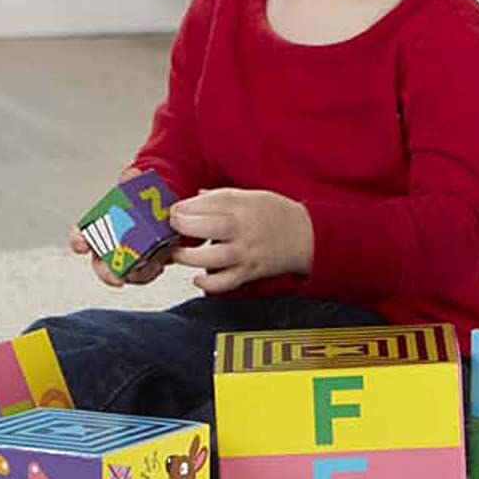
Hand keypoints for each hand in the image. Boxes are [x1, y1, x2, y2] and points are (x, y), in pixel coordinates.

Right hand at [69, 166, 172, 289]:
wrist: (162, 208)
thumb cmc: (140, 198)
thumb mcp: (137, 185)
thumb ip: (132, 180)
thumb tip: (130, 174)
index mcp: (99, 227)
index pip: (81, 236)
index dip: (78, 241)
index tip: (81, 245)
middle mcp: (108, 247)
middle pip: (99, 265)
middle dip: (107, 273)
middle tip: (117, 277)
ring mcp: (125, 259)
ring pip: (124, 274)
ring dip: (134, 274)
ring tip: (150, 265)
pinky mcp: (144, 265)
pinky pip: (143, 275)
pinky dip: (151, 272)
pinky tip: (160, 263)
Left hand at [168, 189, 312, 293]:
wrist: (306, 236)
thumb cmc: (277, 214)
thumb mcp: (251, 195)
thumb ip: (220, 197)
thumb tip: (194, 198)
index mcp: (242, 204)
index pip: (206, 202)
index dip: (184, 207)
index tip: (174, 211)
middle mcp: (243, 228)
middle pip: (206, 226)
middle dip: (182, 227)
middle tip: (172, 228)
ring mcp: (245, 252)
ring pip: (210, 257)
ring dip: (188, 256)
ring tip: (178, 253)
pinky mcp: (249, 272)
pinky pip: (224, 283)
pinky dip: (208, 283)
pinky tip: (198, 278)